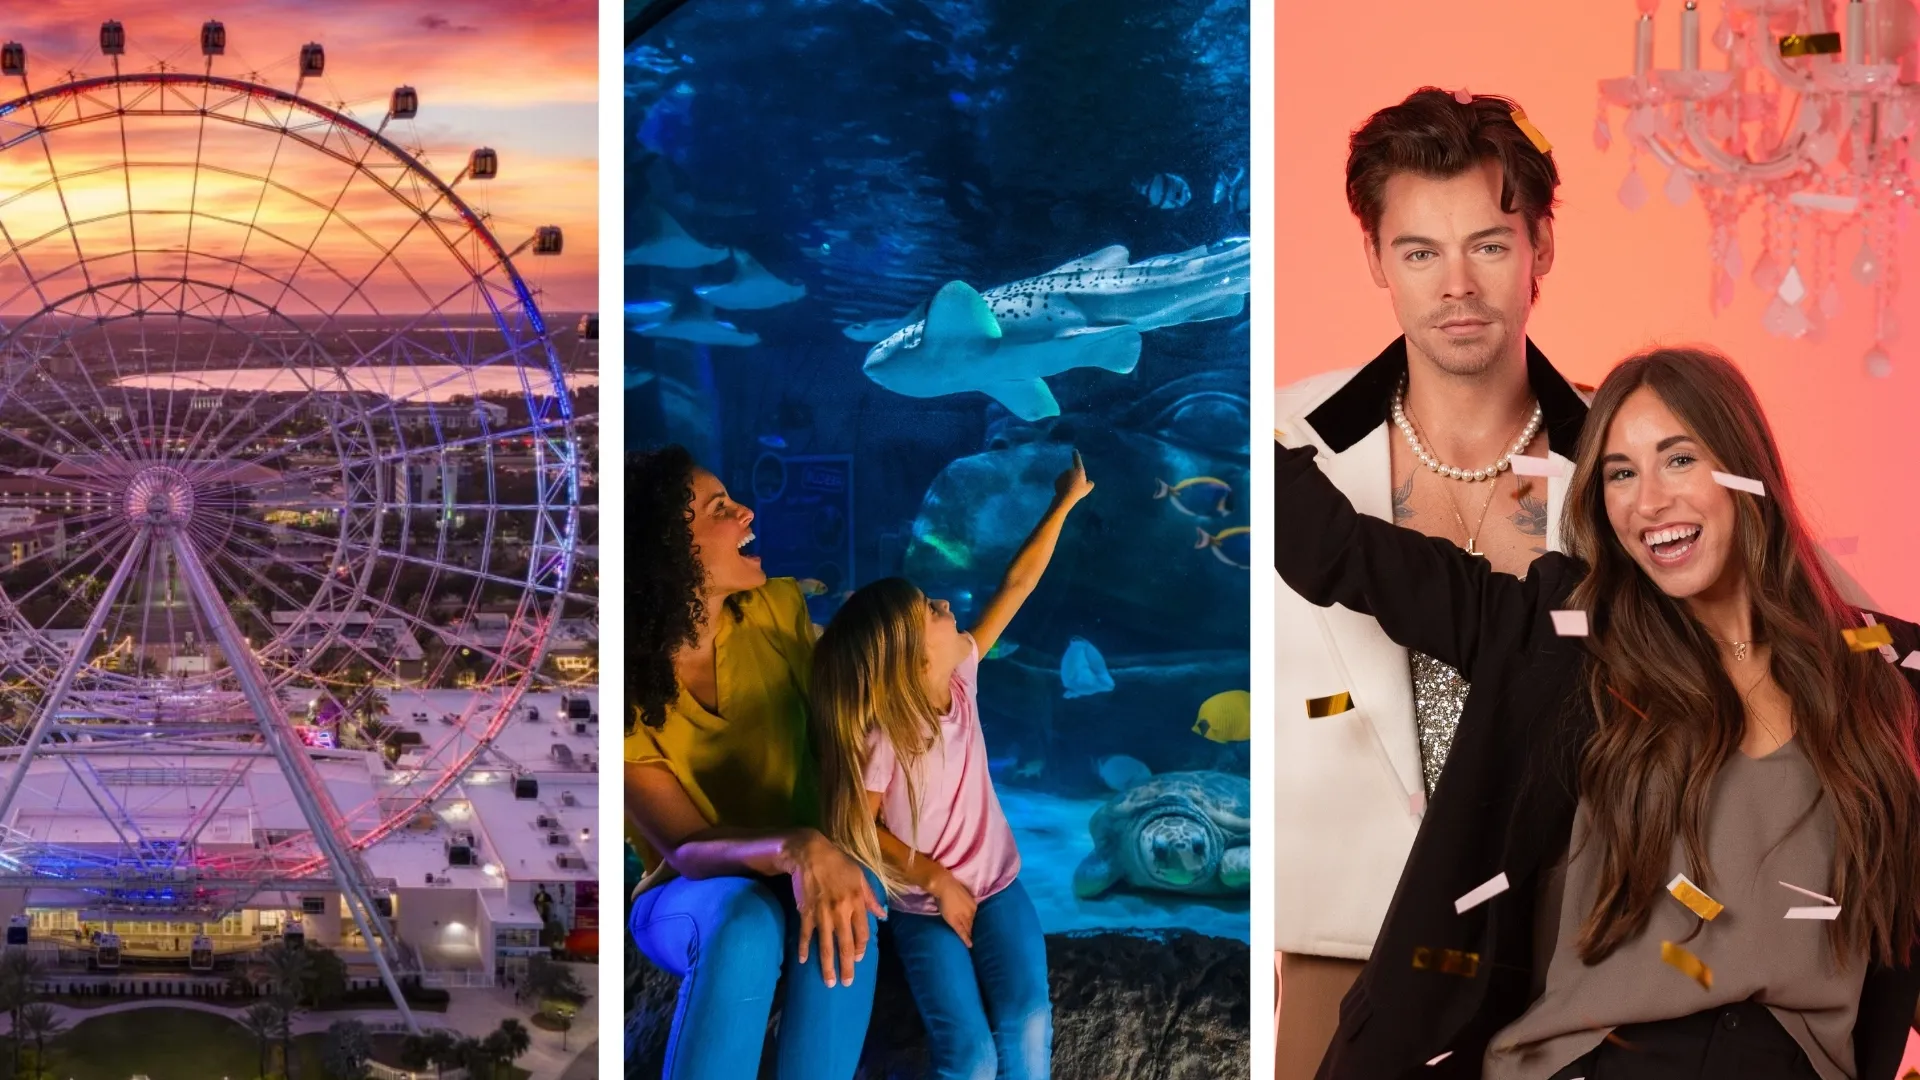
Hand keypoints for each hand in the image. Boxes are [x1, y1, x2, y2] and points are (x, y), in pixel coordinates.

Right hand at [785, 831, 885, 987]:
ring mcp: (822, 914)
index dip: (861, 949)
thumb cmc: (838, 863)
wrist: (810, 854)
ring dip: (827, 965)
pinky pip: (805, 934)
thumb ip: (871, 898)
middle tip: (847, 983)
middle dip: (847, 966)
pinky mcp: (806, 912)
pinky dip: (804, 948)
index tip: (859, 959)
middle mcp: (840, 911)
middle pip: (845, 944)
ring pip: (826, 945)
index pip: (862, 933)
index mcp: (856, 902)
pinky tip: (804, 961)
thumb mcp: (860, 877)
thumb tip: (882, 915)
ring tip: (829, 982)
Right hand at [927, 866, 976, 947]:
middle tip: (977, 940)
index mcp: (973, 905)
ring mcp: (964, 917)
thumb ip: (962, 902)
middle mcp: (971, 911)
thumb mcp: (960, 895)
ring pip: (969, 928)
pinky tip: (969, 945)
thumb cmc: (950, 886)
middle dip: (974, 931)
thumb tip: (960, 907)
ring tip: (972, 945)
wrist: (944, 885)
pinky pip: (962, 931)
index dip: (973, 925)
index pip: (974, 918)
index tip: (974, 930)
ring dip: (970, 935)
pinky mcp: (956, 921)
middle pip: (973, 924)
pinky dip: (966, 939)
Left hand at [1053, 450, 1094, 506]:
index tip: (1074, 450)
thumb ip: (1090, 483)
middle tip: (1076, 487)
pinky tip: (1064, 491)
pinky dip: (1062, 486)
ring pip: (1066, 478)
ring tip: (1070, 491)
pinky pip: (1061, 482)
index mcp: (1078, 470)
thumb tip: (1090, 482)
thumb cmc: (1079, 491)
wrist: (1066, 496)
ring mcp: (1062, 474)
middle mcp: (1070, 470)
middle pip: (1072, 473)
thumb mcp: (1088, 488)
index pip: (1077, 460)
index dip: (1076, 455)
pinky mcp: (1057, 480)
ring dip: (1068, 482)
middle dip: (1074, 478)